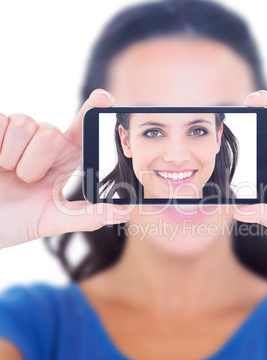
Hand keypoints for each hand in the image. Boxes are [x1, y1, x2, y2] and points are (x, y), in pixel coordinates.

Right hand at [0, 89, 129, 249]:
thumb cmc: (16, 221)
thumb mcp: (52, 222)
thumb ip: (86, 217)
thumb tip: (123, 212)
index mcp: (66, 161)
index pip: (84, 129)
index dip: (94, 111)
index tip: (103, 98)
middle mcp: (45, 144)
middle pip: (52, 132)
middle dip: (36, 162)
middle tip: (26, 181)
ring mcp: (18, 135)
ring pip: (25, 124)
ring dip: (13, 158)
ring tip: (7, 173)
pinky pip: (1, 121)